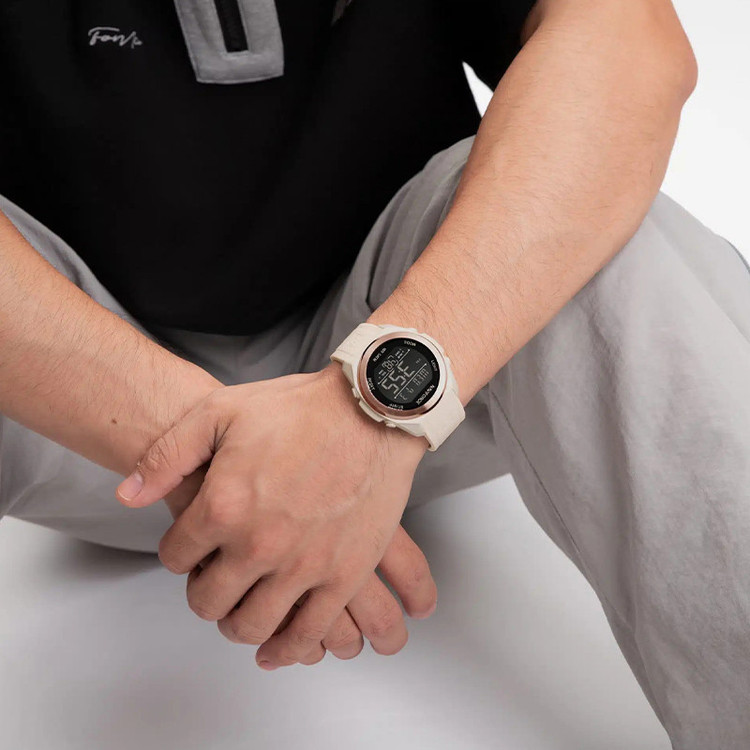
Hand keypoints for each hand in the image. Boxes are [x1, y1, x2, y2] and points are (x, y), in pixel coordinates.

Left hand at [116, 365, 433, 667]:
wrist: (371, 411)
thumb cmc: (301, 409)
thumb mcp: (220, 411)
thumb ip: (168, 455)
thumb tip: (129, 495)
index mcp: (224, 506)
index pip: (176, 557)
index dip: (179, 552)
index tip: (192, 547)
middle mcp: (259, 544)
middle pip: (208, 600)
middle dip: (204, 593)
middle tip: (213, 581)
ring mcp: (304, 565)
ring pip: (252, 626)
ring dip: (238, 625)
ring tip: (242, 612)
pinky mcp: (344, 576)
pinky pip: (308, 633)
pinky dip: (287, 650)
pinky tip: (277, 649)